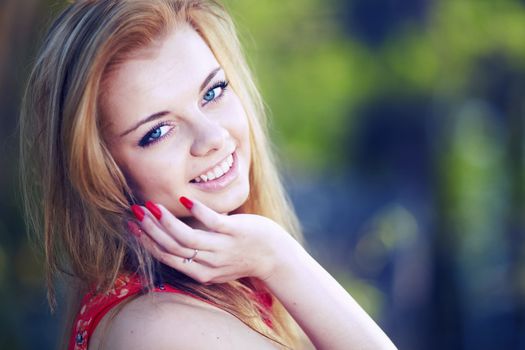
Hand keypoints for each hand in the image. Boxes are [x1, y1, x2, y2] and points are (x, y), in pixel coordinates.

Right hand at [130, 197, 293, 283]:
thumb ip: (195, 254)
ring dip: (166, 222)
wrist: (275, 257)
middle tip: (135, 212)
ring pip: (187, 239)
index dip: (146, 242)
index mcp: (201, 273)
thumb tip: (172, 236)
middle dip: (150, 230)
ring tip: (151, 206)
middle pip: (172, 248)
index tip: (132, 225)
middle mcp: (209, 265)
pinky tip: (185, 200)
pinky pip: (213, 223)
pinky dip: (198, 212)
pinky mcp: (236, 233)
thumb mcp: (216, 264)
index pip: (167, 257)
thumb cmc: (243, 256)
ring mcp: (223, 248)